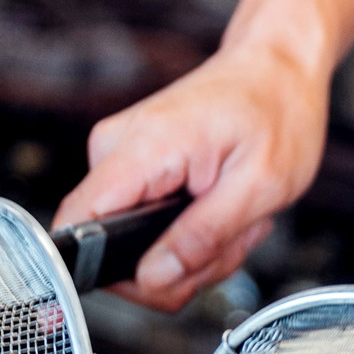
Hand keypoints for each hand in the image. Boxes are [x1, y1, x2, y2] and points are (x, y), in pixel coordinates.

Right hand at [53, 42, 330, 311]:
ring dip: (190, 253)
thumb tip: (152, 278)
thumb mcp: (260, 185)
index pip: (76, 224)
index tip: (148, 283)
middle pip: (111, 252)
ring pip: (135, 249)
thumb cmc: (275, 111)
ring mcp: (123, 161)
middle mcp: (117, 151)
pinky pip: (144, 231)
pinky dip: (187, 236)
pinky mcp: (134, 173)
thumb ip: (202, 237)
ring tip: (230, 220)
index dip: (96, 269)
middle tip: (226, 242)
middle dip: (176, 268)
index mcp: (143, 149)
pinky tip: (217, 213)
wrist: (277, 70)